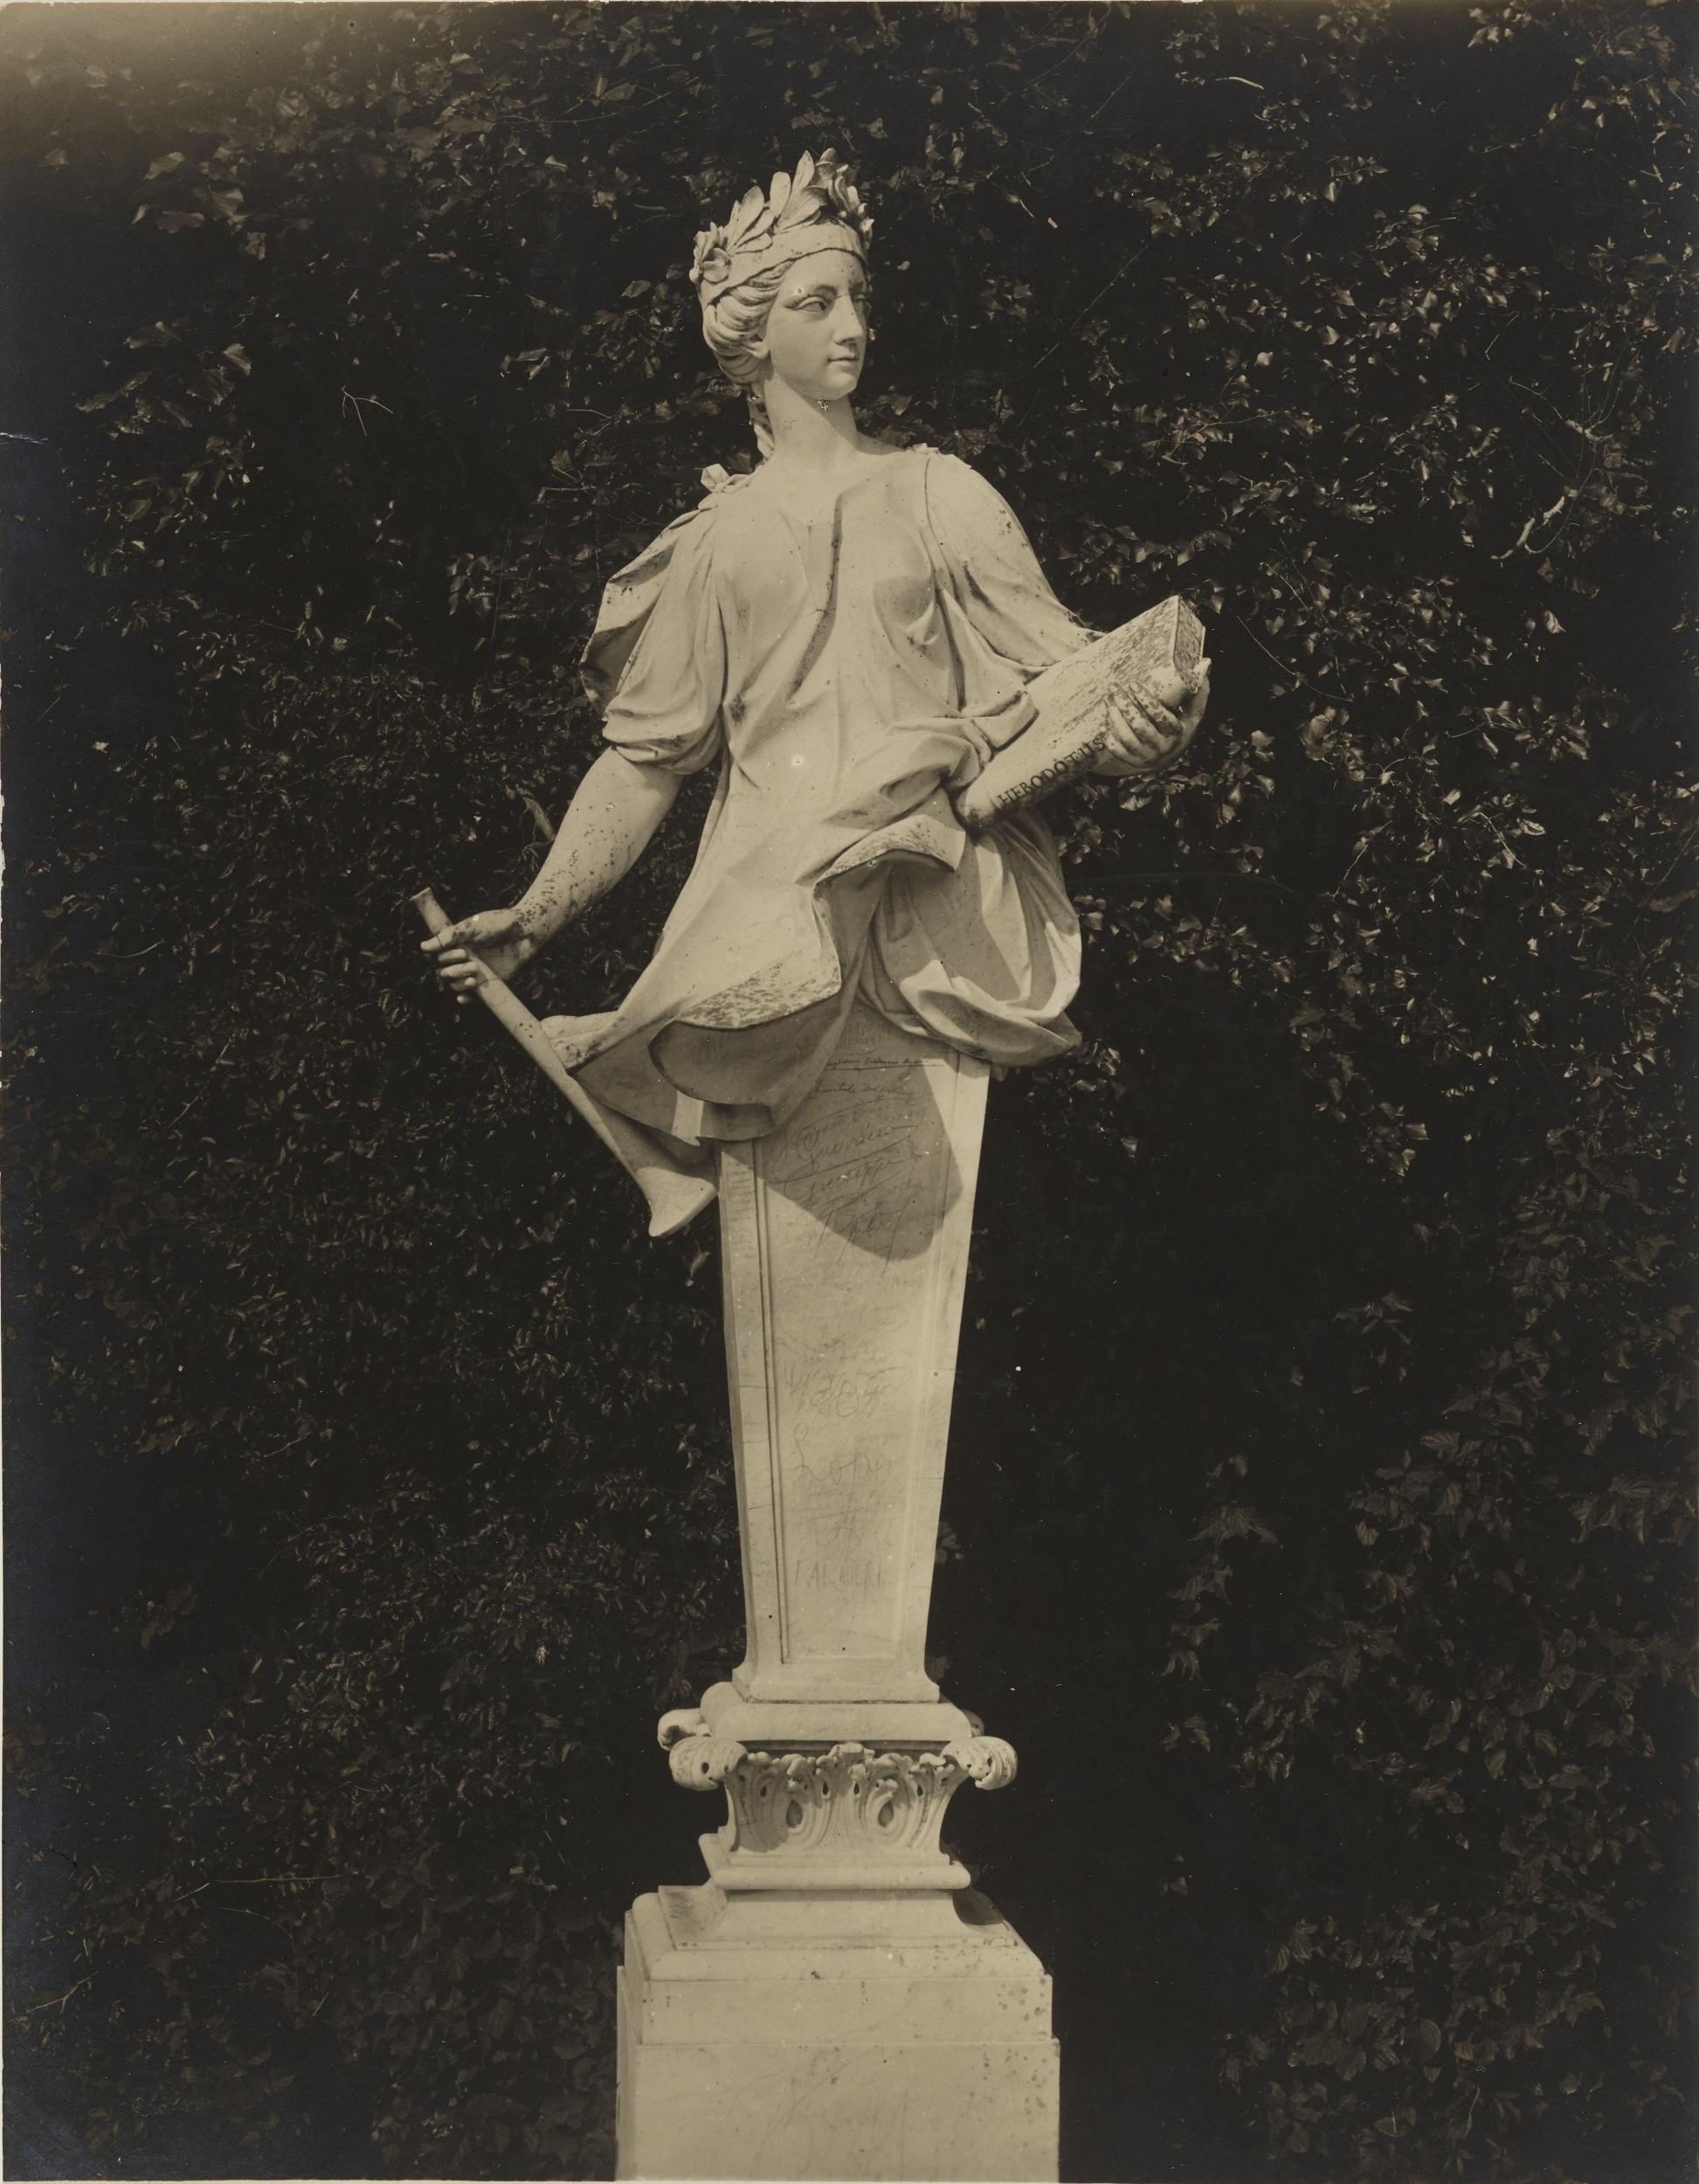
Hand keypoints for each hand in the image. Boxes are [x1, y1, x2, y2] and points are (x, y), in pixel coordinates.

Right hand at [420, 906, 538, 1004]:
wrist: (525, 933)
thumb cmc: (498, 924)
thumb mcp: (472, 926)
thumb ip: (448, 936)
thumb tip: (423, 947)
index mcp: (455, 944)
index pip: (438, 957)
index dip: (445, 958)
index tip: (461, 953)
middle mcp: (462, 959)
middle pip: (445, 973)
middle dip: (455, 971)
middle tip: (472, 965)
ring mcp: (474, 972)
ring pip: (455, 985)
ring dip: (459, 984)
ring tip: (474, 978)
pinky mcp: (487, 984)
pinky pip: (471, 997)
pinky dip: (465, 999)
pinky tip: (464, 998)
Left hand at [1094, 660, 1211, 776]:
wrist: (1169, 758)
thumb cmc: (1181, 728)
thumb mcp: (1194, 713)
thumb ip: (1199, 690)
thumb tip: (1205, 664)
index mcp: (1177, 733)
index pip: (1160, 716)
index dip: (1146, 700)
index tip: (1134, 684)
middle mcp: (1161, 747)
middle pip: (1140, 726)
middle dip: (1125, 705)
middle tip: (1114, 687)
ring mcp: (1146, 756)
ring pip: (1126, 737)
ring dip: (1114, 717)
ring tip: (1107, 699)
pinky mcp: (1132, 761)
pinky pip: (1117, 751)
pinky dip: (1108, 737)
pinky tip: (1102, 722)